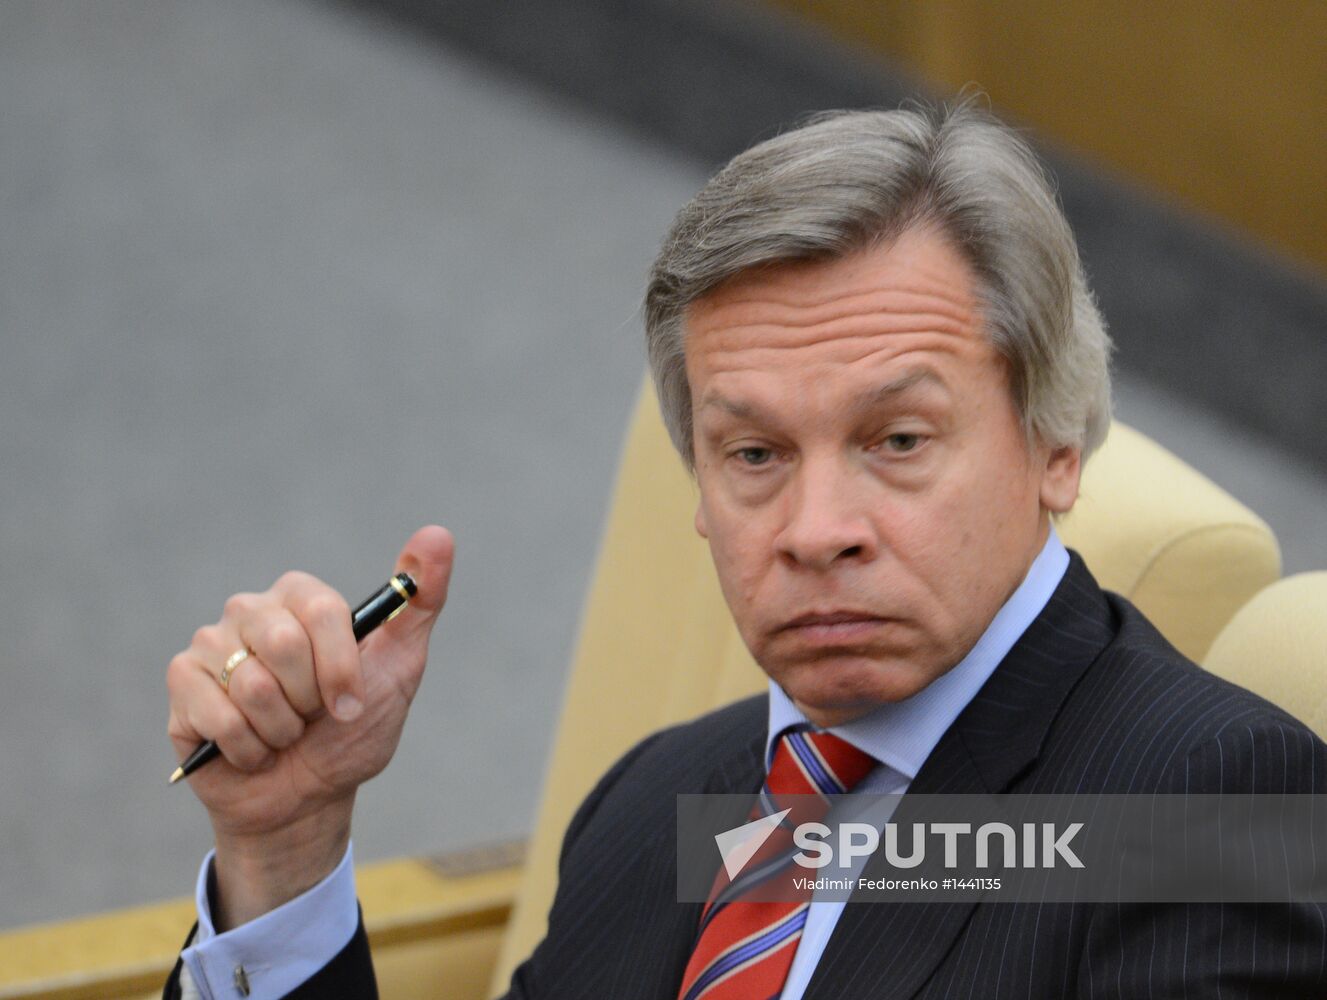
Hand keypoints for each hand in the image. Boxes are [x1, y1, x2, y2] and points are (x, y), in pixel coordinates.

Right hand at [166, 525, 453, 926]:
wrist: (307, 797)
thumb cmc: (352, 729)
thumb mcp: (401, 667)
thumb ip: (421, 600)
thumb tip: (438, 535)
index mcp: (303, 597)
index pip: (323, 610)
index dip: (341, 667)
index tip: (351, 703)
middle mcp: (251, 610)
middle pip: (283, 643)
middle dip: (309, 699)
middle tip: (311, 717)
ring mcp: (210, 644)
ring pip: (251, 685)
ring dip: (280, 730)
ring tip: (282, 733)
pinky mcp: (183, 684)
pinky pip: (219, 716)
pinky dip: (247, 749)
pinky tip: (250, 750)